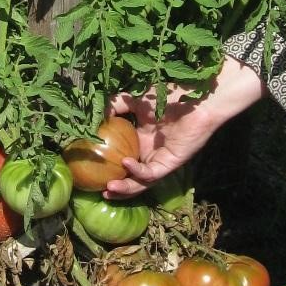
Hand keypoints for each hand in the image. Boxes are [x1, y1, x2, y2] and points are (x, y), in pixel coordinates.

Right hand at [103, 56, 267, 196]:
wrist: (196, 95)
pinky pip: (153, 173)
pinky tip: (127, 164)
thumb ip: (115, 105)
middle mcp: (150, 154)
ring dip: (126, 188)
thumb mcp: (135, 100)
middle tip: (98, 190)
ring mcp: (161, 160)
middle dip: (116, 188)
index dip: (108, 169)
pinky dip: (139, 172)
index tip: (89, 170)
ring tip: (109, 189)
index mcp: (141, 142)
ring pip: (142, 182)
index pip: (123, 162)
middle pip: (131, 179)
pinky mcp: (172, 162)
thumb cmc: (169, 95)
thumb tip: (93, 116)